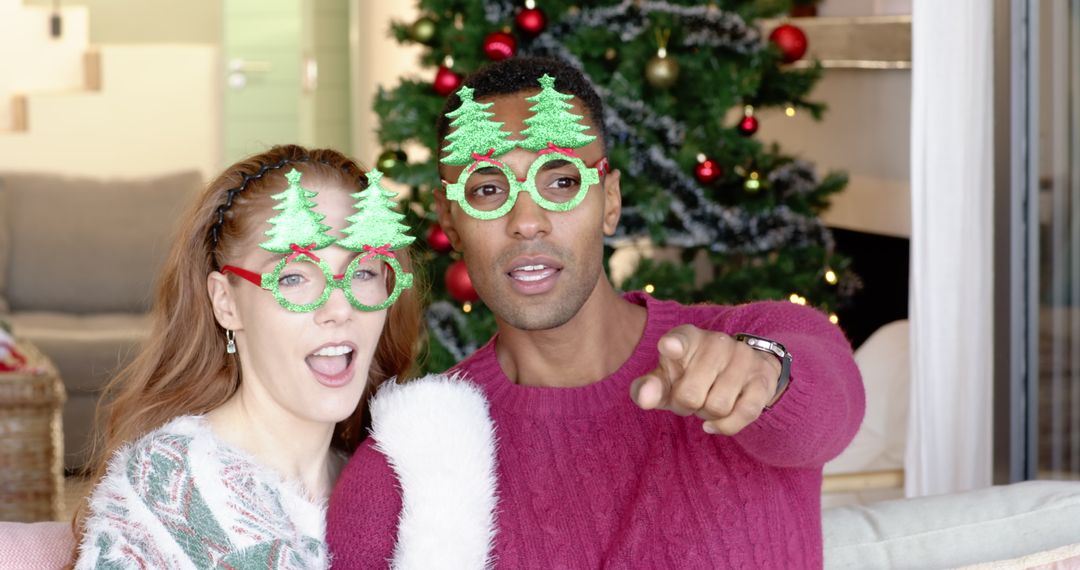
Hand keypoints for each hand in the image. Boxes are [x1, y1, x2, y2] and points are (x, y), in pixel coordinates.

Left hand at [630, 325, 781, 434]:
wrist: (739, 370)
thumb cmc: (690, 376)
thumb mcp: (666, 379)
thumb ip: (648, 388)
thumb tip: (645, 399)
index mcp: (687, 338)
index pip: (680, 339)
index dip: (673, 345)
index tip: (669, 347)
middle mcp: (716, 342)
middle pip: (690, 395)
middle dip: (686, 407)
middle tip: (691, 398)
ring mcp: (742, 358)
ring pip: (717, 406)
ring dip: (707, 414)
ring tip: (707, 401)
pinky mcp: (762, 379)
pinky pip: (744, 413)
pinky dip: (727, 425)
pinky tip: (716, 421)